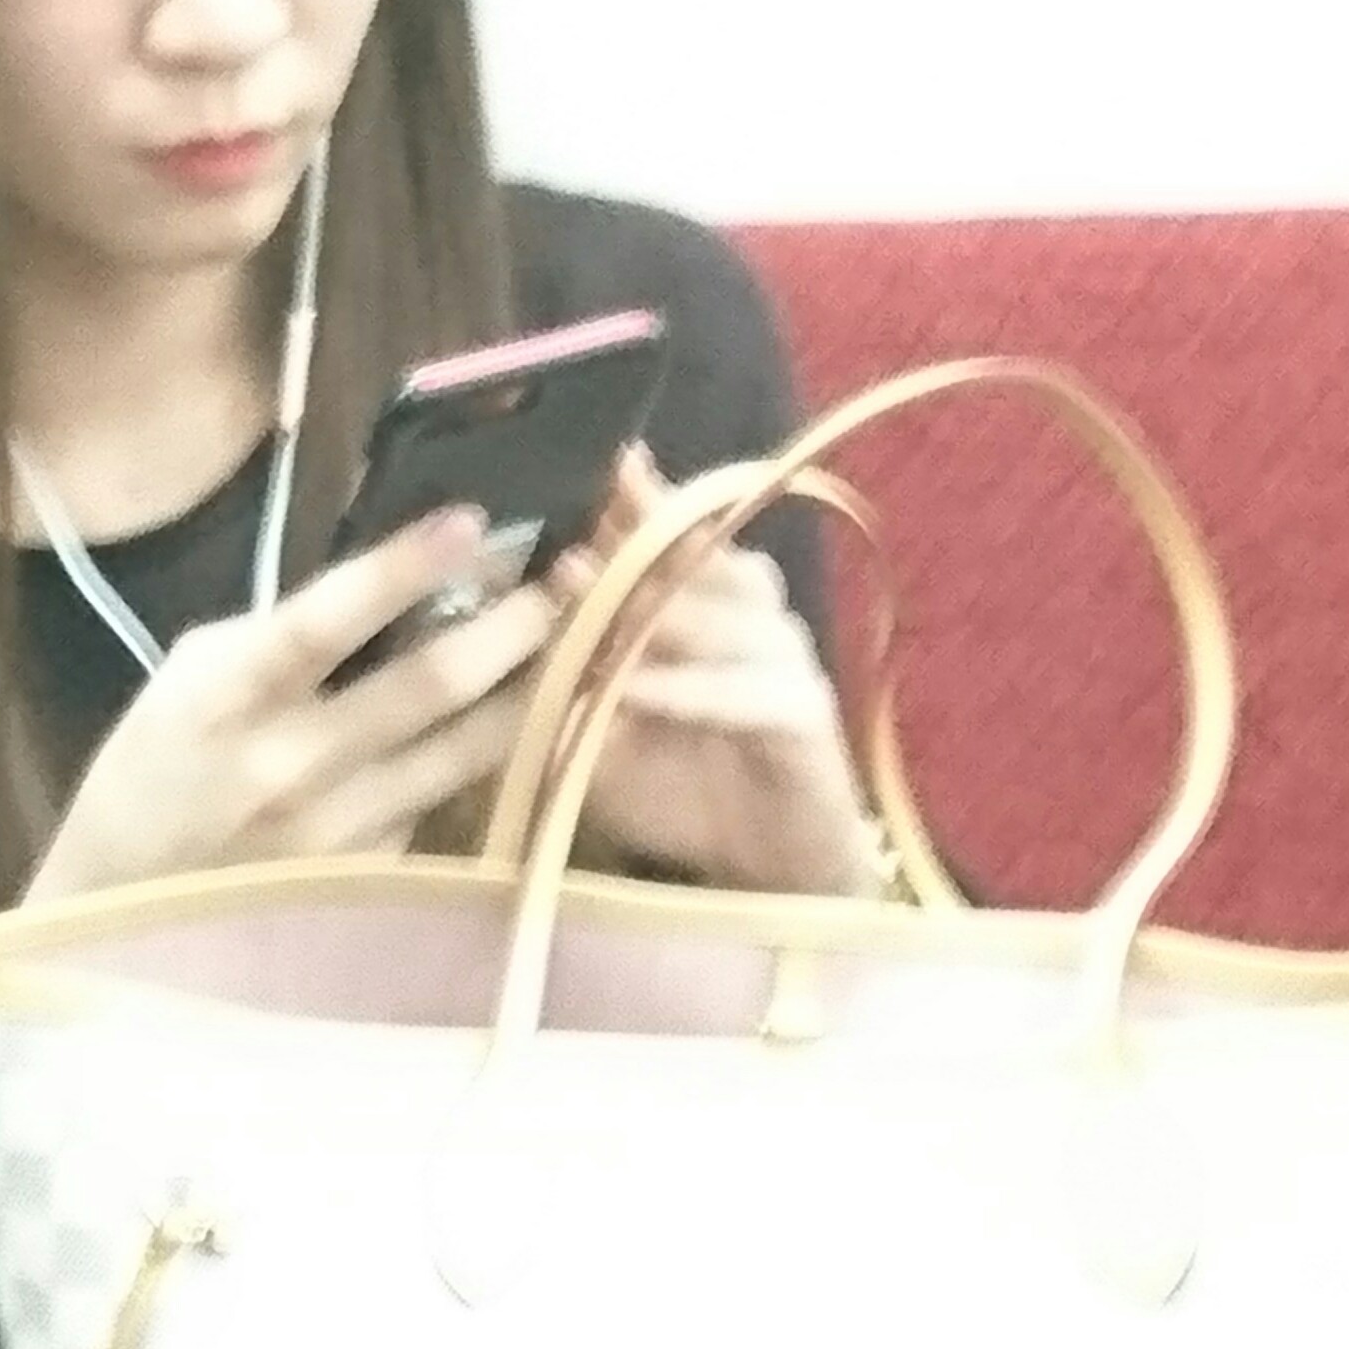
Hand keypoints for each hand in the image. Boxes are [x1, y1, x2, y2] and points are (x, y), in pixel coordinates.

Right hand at [29, 506, 555, 904]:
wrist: (125, 911)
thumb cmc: (155, 777)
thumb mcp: (190, 684)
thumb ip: (280, 640)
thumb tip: (391, 588)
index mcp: (226, 696)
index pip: (323, 621)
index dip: (402, 569)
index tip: (472, 522)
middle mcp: (289, 766)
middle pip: (425, 689)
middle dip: (509, 627)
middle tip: (569, 582)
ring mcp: (338, 833)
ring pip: (460, 754)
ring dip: (526, 693)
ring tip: (575, 644)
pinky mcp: (370, 881)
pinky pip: (440, 805)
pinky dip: (485, 760)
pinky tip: (525, 723)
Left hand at [550, 447, 881, 898]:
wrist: (769, 873)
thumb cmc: (689, 798)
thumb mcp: (610, 740)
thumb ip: (583, 687)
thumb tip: (543, 632)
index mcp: (717, 609)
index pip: (688, 536)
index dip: (652, 504)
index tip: (614, 475)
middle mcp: (758, 619)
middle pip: (708, 561)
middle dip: (643, 553)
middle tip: (578, 558)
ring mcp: (788, 662)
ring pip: (728, 618)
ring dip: (660, 616)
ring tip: (597, 617)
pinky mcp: (805, 715)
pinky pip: (745, 691)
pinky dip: (690, 689)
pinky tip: (640, 688)